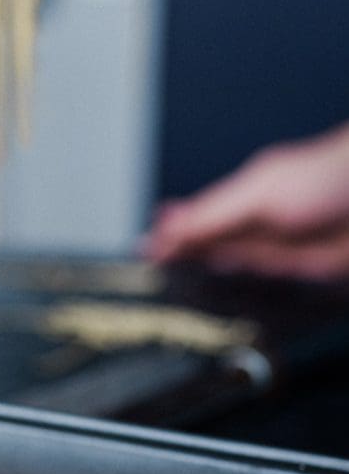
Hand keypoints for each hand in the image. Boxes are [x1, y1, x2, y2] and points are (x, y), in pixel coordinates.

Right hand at [146, 122, 348, 279]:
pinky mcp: (304, 269)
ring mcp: (283, 247)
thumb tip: (167, 226)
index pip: (196, 220)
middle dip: (183, 254)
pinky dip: (244, 290)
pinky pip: (267, 283)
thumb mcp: (258, 196)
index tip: (144, 252)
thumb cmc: (329, 179)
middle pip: (212, 244)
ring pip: (236, 264)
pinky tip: (233, 294)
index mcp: (245, 197)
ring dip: (209, 273)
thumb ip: (212, 217)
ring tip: (178, 281)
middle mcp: (260, 223)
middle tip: (152, 266)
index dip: (170, 237)